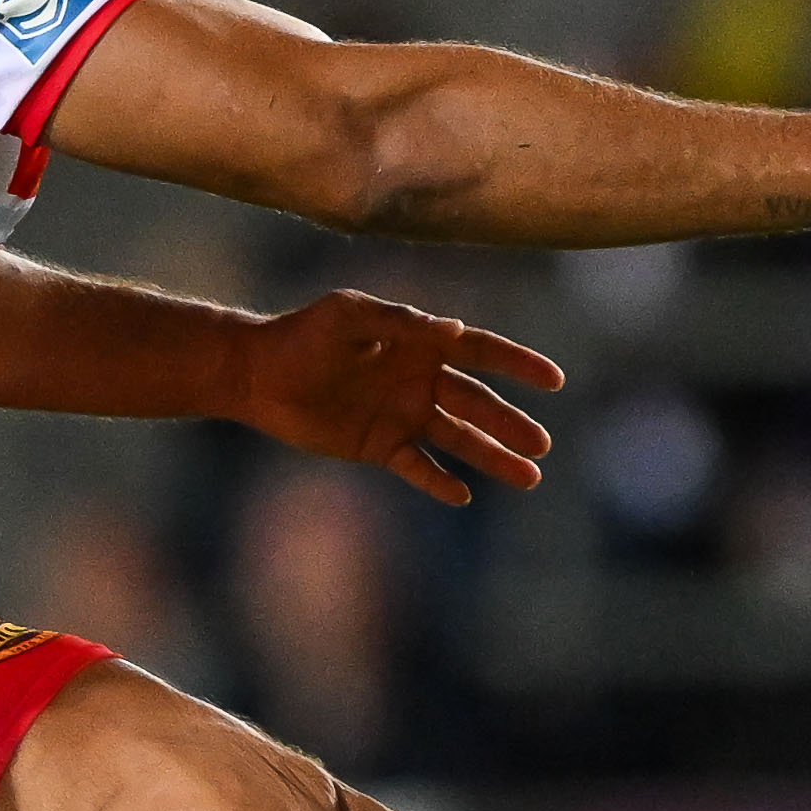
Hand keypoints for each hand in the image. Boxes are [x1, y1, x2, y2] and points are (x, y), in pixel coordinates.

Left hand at [222, 290, 564, 504]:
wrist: (256, 373)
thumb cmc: (302, 335)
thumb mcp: (349, 316)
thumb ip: (402, 321)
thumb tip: (456, 329)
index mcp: (418, 343)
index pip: (480, 353)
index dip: (518, 365)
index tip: (554, 380)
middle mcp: (418, 379)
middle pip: (477, 404)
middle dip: (511, 425)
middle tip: (543, 447)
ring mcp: (401, 414)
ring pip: (458, 439)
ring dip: (491, 457)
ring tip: (529, 479)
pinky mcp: (379, 445)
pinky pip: (418, 466)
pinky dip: (439, 480)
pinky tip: (462, 495)